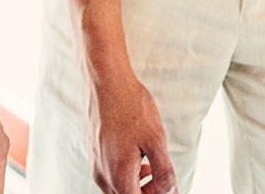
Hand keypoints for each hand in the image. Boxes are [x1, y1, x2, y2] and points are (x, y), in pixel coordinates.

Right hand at [86, 71, 176, 193]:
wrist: (106, 81)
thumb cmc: (131, 108)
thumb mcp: (155, 139)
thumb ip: (164, 171)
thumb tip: (170, 191)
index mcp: (118, 177)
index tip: (167, 186)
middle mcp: (102, 176)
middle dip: (147, 192)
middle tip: (163, 178)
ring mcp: (95, 164)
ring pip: (117, 187)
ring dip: (136, 184)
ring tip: (151, 166)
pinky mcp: (94, 152)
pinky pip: (110, 173)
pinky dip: (125, 172)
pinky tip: (137, 155)